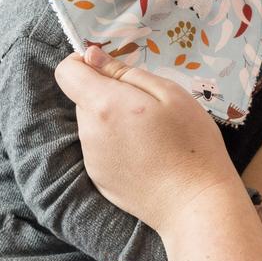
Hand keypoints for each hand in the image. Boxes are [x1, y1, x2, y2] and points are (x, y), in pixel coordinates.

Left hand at [55, 46, 242, 234]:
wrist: (195, 204)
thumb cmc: (192, 143)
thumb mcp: (170, 93)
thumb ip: (126, 72)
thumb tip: (91, 56)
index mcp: (104, 105)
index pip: (66, 71)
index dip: (85, 63)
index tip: (112, 69)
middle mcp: (89, 132)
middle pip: (83, 97)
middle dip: (107, 93)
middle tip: (148, 106)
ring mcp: (91, 159)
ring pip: (93, 123)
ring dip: (113, 118)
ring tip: (150, 133)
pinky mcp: (99, 179)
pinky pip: (99, 147)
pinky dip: (116, 143)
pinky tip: (146, 154)